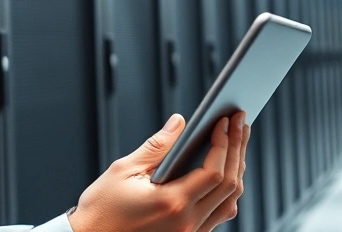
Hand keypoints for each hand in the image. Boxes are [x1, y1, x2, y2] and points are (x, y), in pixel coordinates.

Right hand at [67, 111, 249, 231]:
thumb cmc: (101, 209)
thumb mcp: (124, 170)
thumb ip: (156, 146)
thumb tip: (179, 123)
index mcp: (171, 204)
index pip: (213, 172)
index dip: (223, 143)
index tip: (224, 120)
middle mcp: (187, 223)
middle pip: (229, 185)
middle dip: (237, 149)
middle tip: (240, 121)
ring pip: (229, 201)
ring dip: (236, 169)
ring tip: (236, 142)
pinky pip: (218, 214)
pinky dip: (225, 190)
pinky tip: (223, 170)